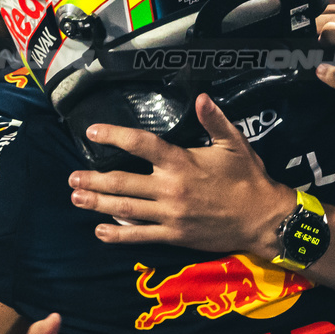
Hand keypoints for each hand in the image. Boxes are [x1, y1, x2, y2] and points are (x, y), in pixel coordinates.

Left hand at [70, 93, 291, 256]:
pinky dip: (118, 235)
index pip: (142, 145)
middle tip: (71, 177)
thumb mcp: (235, 144)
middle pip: (124, 182)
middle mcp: (171, 189)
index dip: (115, 136)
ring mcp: (171, 215)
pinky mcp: (174, 236)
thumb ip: (214, 119)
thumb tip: (200, 96)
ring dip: (98, 203)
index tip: (93, 132)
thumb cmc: (249, 179)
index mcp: (182, 162)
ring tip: (76, 197)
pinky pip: (140, 236)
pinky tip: (100, 231)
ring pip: (126, 209)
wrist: (263, 220)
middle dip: (94, 179)